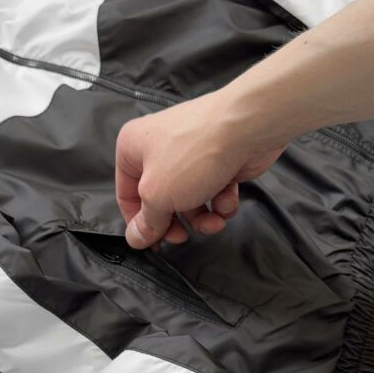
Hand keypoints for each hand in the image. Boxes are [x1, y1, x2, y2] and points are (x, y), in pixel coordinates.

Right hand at [115, 89, 284, 248]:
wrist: (246, 129)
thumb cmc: (194, 153)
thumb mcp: (158, 196)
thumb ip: (146, 222)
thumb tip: (135, 239)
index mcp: (132, 148)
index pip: (127, 195)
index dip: (139, 224)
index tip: (154, 243)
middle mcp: (159, 148)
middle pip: (159, 201)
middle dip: (175, 223)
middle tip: (182, 237)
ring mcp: (189, 153)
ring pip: (189, 200)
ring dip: (202, 218)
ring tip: (214, 223)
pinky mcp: (216, 160)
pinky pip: (212, 191)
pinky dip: (221, 202)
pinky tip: (228, 200)